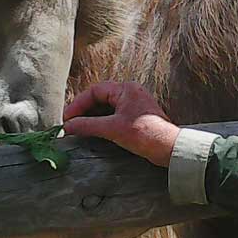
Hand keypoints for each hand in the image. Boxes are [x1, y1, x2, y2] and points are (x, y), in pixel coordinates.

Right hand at [63, 81, 179, 166]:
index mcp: (126, 89)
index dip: (78, 104)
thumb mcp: (112, 129)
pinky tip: (93, 133)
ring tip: (79, 130)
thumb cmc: (145, 134)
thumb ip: (87, 126)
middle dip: (83, 111)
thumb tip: (68, 126)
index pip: (94, 91)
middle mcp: (130, 93)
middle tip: (70, 124)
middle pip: (99, 98)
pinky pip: (113, 116)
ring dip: (91, 118)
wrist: (169, 148)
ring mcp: (133, 105)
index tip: (67, 118)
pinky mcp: (135, 118)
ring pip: (105, 108)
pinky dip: (101, 123)